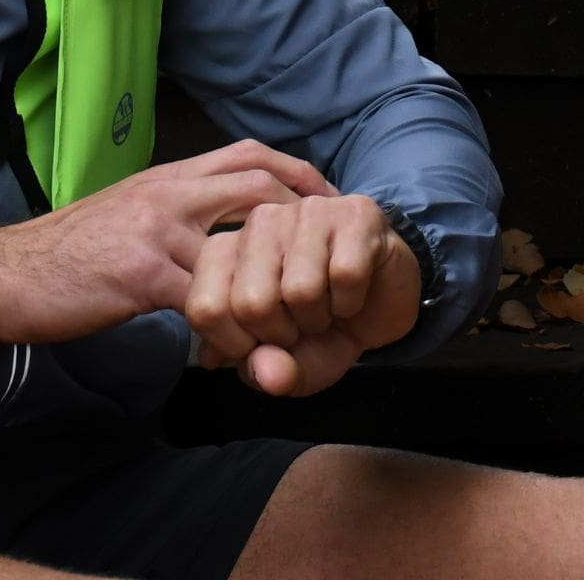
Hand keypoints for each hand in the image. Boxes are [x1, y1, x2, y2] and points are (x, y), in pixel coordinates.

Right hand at [0, 140, 335, 346]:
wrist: (8, 272)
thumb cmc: (74, 249)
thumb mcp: (134, 209)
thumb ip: (181, 208)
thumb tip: (227, 223)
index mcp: (172, 175)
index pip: (252, 155)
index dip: (299, 175)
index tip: (328, 201)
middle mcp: (170, 192)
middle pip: (260, 187)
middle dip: (305, 220)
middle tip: (331, 258)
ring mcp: (156, 229)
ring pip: (239, 249)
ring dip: (274, 285)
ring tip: (295, 316)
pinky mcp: (139, 273)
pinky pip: (203, 300)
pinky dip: (228, 327)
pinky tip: (236, 350)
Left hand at [184, 193, 421, 397]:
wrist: (379, 306)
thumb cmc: (321, 330)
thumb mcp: (285, 366)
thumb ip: (265, 373)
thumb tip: (264, 373)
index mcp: (227, 251)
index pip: (204, 307)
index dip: (235, 346)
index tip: (260, 346)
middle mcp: (261, 221)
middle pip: (251, 302)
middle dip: (283, 334)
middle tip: (299, 324)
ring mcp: (308, 210)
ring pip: (300, 290)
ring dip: (321, 318)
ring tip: (326, 306)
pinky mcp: (355, 212)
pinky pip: (346, 275)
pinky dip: (352, 301)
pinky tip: (352, 291)